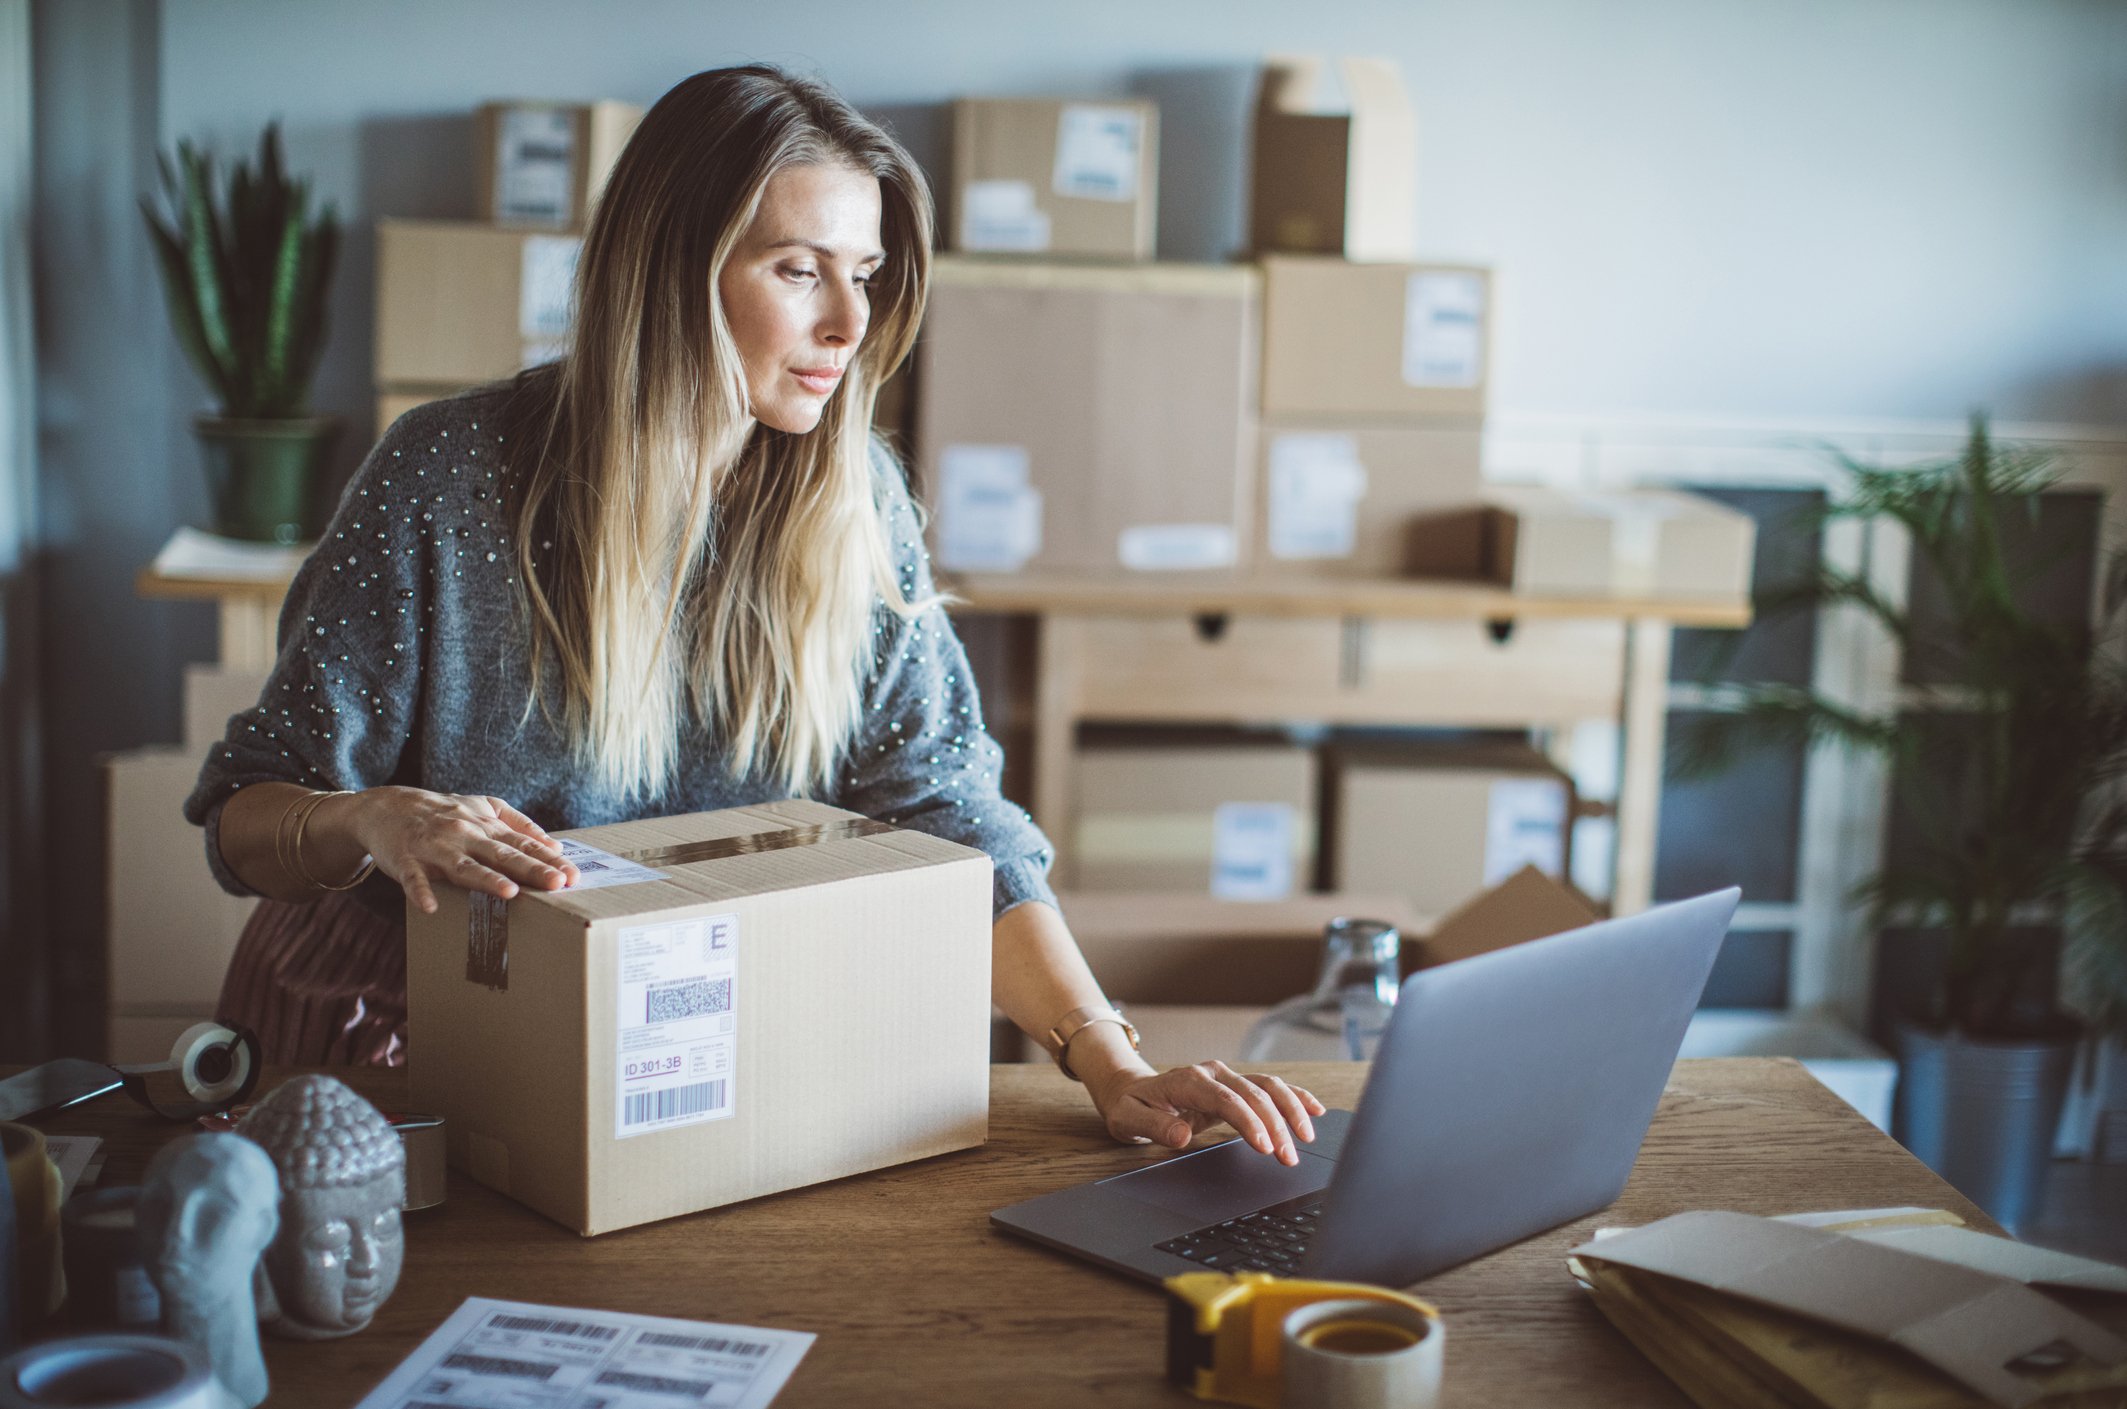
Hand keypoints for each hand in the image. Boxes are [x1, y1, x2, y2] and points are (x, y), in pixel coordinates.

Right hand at [337, 787, 579, 912]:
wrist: (387, 806)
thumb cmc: (443, 812)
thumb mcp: (483, 808)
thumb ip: (518, 824)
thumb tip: (553, 845)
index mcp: (485, 825)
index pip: (522, 844)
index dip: (548, 859)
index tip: (573, 875)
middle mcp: (464, 834)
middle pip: (502, 854)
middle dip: (531, 869)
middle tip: (557, 883)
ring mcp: (435, 847)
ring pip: (464, 865)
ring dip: (485, 879)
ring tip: (509, 892)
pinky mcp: (405, 860)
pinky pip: (413, 878)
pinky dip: (420, 891)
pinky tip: (430, 907)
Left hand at [1090, 1062, 1325, 1165]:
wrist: (1131, 1090)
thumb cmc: (1131, 1106)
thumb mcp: (1130, 1119)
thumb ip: (1155, 1126)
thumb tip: (1181, 1135)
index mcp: (1189, 1080)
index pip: (1227, 1099)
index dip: (1249, 1122)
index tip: (1265, 1146)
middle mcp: (1213, 1072)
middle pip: (1254, 1094)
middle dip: (1276, 1125)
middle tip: (1288, 1157)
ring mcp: (1227, 1076)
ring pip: (1269, 1087)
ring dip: (1291, 1111)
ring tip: (1306, 1139)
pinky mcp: (1237, 1086)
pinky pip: (1270, 1088)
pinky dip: (1294, 1097)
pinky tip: (1315, 1110)